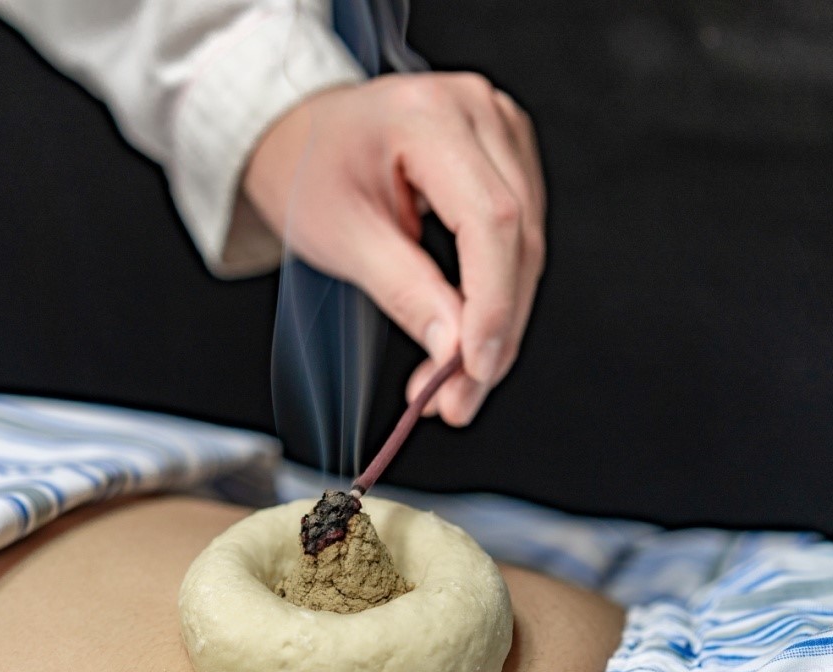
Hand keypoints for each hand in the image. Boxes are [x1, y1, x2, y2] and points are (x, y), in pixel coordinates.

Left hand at [243, 72, 545, 425]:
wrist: (303, 138)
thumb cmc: (310, 170)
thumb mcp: (340, 234)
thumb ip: (403, 290)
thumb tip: (454, 349)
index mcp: (429, 115)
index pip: (490, 218)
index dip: (492, 303)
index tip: (474, 369)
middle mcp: (479, 111)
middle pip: (519, 237)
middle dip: (494, 331)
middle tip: (458, 400)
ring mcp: (501, 129)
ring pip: (529, 246)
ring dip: (501, 325)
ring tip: (455, 384)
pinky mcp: (509, 157)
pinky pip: (521, 239)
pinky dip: (499, 297)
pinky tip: (468, 339)